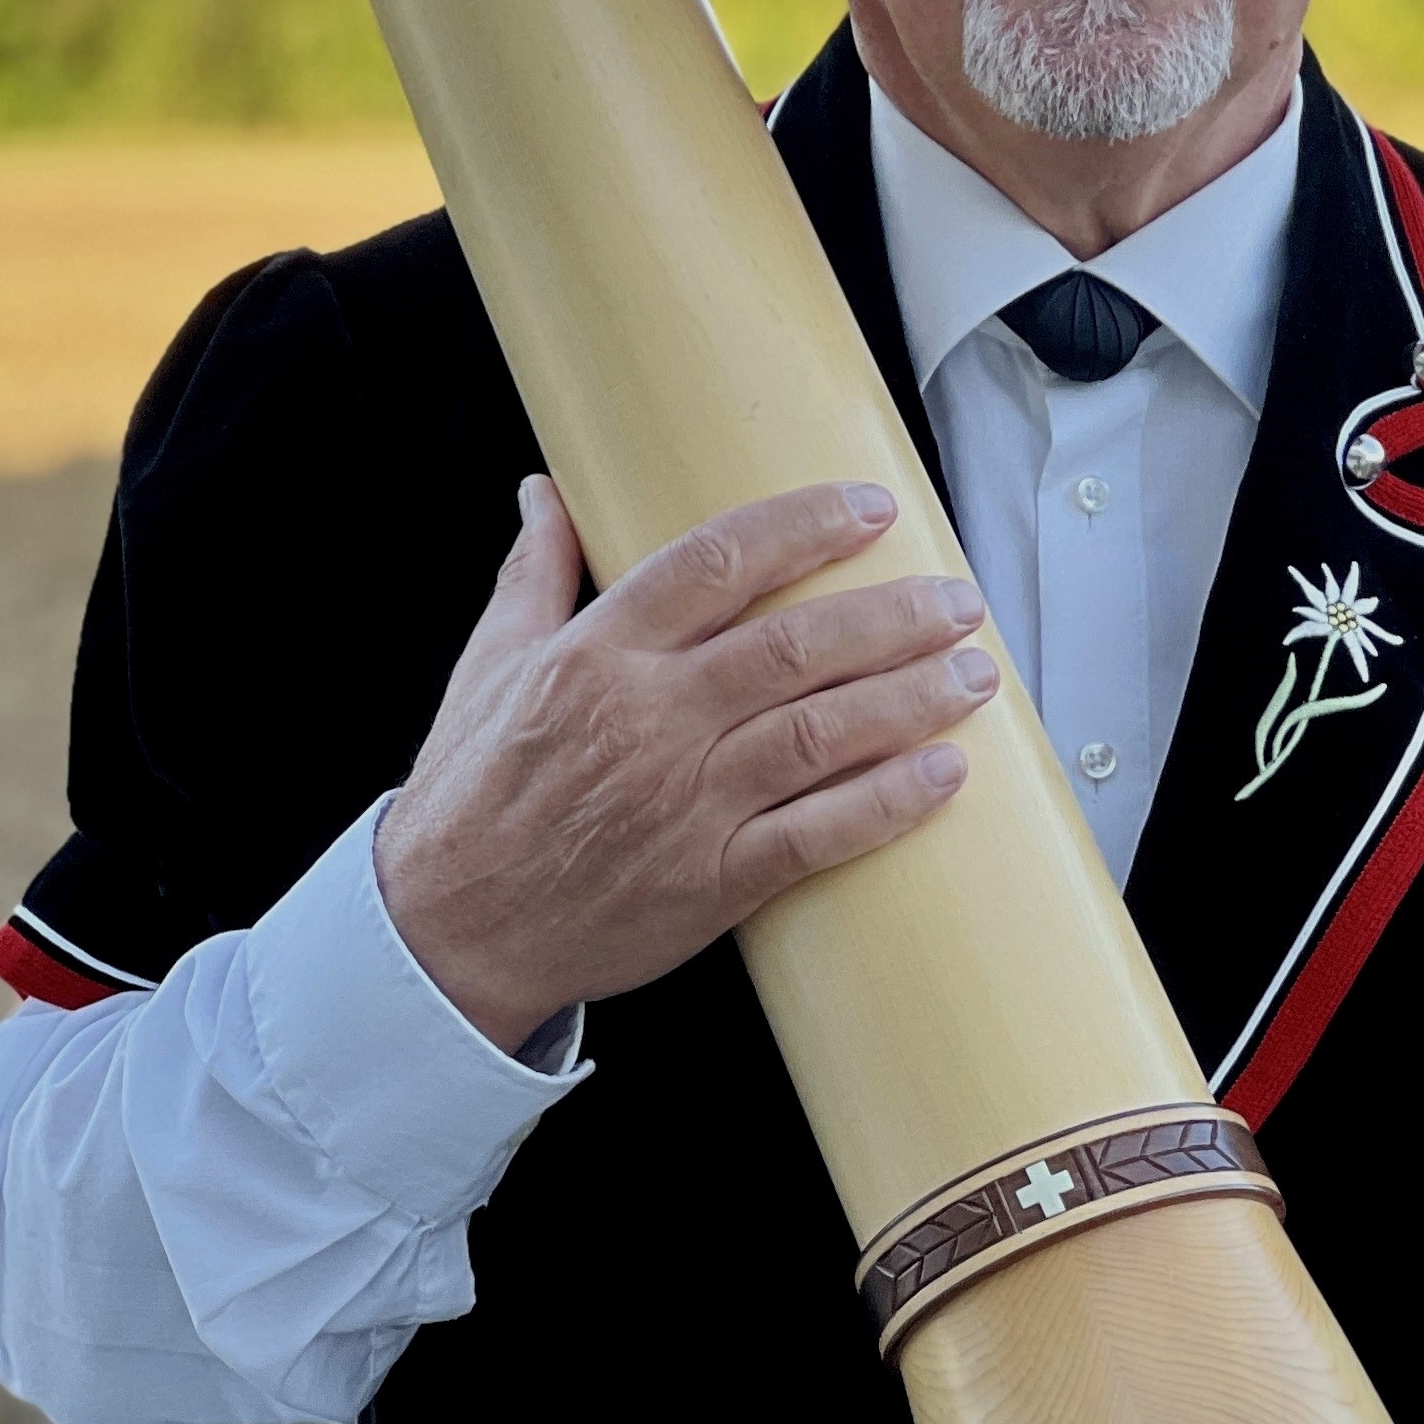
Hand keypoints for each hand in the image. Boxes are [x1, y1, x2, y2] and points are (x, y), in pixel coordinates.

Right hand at [377, 476, 997, 1039]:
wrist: (449, 930)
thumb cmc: (473, 794)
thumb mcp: (488, 667)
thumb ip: (533, 573)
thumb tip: (546, 493)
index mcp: (598, 655)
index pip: (718, 562)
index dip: (804, 526)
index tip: (871, 508)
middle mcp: (650, 720)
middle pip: (794, 647)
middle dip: (891, 616)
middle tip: (956, 599)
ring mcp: (686, 802)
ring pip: (820, 734)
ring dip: (910, 698)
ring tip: (974, 672)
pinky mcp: (710, 879)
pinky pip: (815, 834)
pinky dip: (885, 803)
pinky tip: (943, 773)